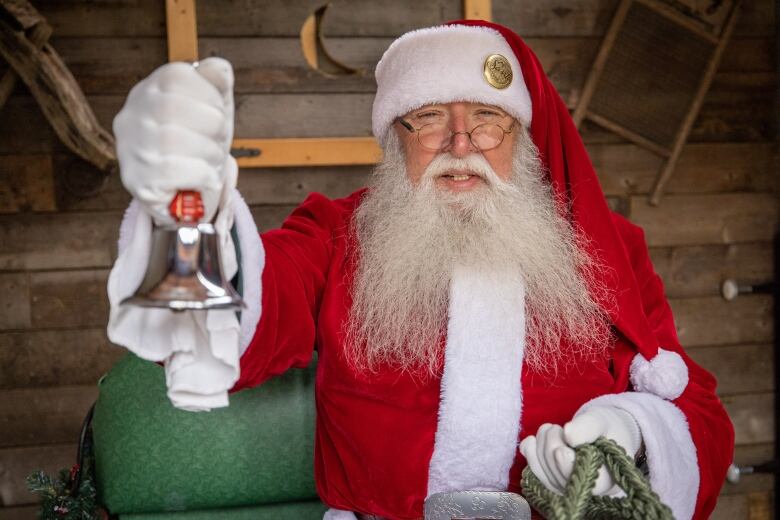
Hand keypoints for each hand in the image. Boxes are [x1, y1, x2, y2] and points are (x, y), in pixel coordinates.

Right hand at [113, 57, 236, 223]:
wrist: (189, 197)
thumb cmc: (199, 147)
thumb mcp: (211, 109)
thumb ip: (216, 84)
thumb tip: (219, 69)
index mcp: (148, 93)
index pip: (175, 77)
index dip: (209, 94)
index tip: (218, 112)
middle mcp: (131, 118)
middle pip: (173, 107)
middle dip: (213, 125)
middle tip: (220, 141)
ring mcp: (130, 151)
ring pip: (172, 139)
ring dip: (209, 152)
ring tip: (213, 160)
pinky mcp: (138, 183)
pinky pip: (172, 171)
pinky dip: (202, 174)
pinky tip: (207, 178)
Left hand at [519, 406, 641, 495]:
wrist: (602, 435)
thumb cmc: (604, 429)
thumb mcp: (600, 422)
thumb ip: (587, 428)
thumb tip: (568, 434)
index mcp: (602, 480)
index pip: (580, 480)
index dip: (566, 466)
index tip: (561, 450)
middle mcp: (580, 489)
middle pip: (556, 471)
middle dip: (553, 443)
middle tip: (559, 428)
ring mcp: (562, 486)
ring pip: (542, 469)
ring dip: (541, 442)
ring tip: (553, 428)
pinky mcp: (548, 479)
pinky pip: (532, 467)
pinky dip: (529, 450)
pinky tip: (533, 439)